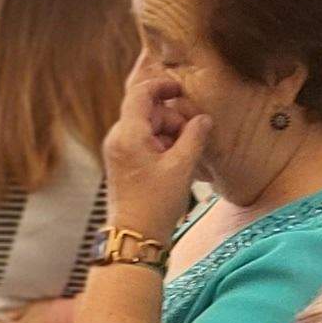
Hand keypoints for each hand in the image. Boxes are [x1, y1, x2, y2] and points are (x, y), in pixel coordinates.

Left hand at [100, 64, 207, 242]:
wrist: (136, 236)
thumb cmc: (156, 204)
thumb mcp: (182, 167)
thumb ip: (194, 137)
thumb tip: (204, 119)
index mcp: (128, 134)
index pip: (141, 94)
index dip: (163, 86)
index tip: (182, 90)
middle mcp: (118, 138)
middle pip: (148, 112)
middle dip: (173, 121)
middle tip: (193, 141)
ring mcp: (118, 151)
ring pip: (148, 128)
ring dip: (170, 136)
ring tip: (186, 159)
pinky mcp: (123, 163)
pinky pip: (144, 143)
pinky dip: (162, 147)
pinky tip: (177, 165)